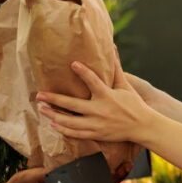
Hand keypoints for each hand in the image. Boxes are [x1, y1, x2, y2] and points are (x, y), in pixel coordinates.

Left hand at [35, 57, 156, 144]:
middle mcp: (100, 110)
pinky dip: (63, 129)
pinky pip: (76, 133)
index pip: (94, 82)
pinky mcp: (96, 134)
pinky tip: (53, 124)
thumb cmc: (133, 104)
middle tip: (39, 95)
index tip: (73, 64)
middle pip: (72, 105)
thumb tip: (112, 47)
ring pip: (70, 122)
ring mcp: (97, 124)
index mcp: (108, 96)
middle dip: (54, 99)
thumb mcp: (125, 86)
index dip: (83, 72)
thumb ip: (115, 68)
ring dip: (54, 115)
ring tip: (42, 109)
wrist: (142, 127)